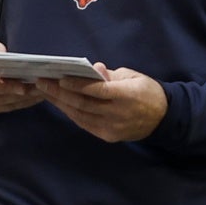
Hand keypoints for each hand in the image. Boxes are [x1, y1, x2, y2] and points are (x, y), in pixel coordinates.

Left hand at [36, 64, 167, 142]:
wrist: (163, 118)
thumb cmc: (147, 91)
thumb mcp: (133, 76)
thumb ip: (111, 75)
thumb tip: (94, 68)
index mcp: (127, 96)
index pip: (98, 90)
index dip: (77, 85)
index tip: (59, 78)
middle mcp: (118, 114)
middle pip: (84, 104)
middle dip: (60, 93)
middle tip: (42, 83)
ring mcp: (112, 128)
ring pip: (81, 116)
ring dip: (61, 104)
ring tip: (45, 92)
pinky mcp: (108, 136)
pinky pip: (85, 124)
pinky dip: (71, 113)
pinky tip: (60, 104)